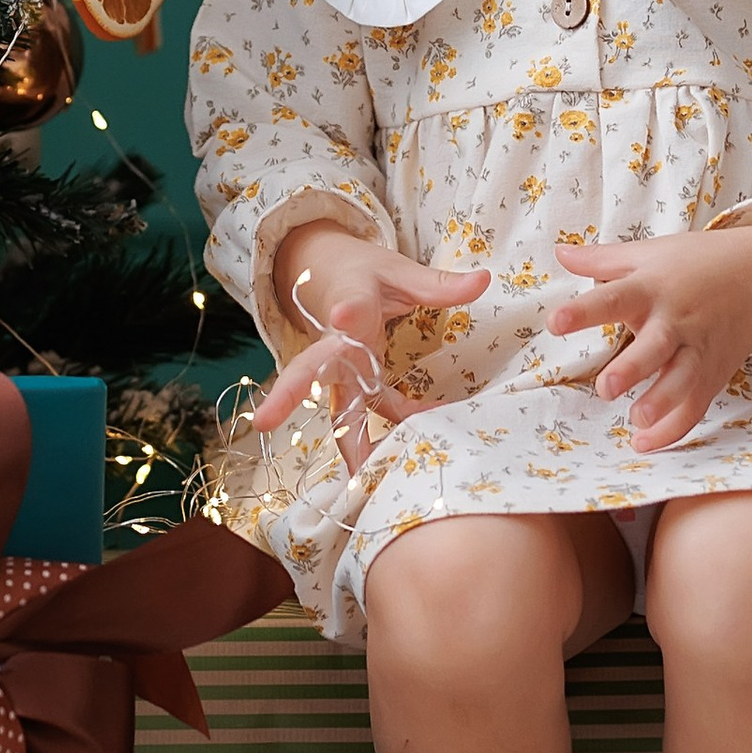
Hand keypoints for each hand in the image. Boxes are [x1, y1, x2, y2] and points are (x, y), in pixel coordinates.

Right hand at [251, 223, 488, 465]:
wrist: (327, 277)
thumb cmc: (362, 274)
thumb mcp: (400, 271)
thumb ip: (438, 283)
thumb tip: (485, 280)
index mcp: (350, 305)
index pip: (347, 308)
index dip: (347, 313)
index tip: (345, 314)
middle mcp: (337, 344)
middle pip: (308, 371)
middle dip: (289, 395)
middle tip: (266, 420)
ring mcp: (342, 371)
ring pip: (337, 409)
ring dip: (347, 442)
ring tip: (359, 480)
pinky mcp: (353, 387)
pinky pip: (367, 416)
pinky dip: (385, 437)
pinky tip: (405, 456)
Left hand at [547, 220, 751, 449]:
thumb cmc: (696, 262)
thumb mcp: (648, 253)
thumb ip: (601, 259)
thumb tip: (559, 253)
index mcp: (652, 288)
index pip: (614, 297)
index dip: (585, 311)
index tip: (555, 322)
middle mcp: (676, 320)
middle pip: (656, 347)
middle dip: (633, 368)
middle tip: (606, 388)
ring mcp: (698, 349)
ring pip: (682, 381)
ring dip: (660, 403)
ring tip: (636, 419)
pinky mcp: (714, 373)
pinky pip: (696, 406)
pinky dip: (673, 428)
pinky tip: (644, 442)